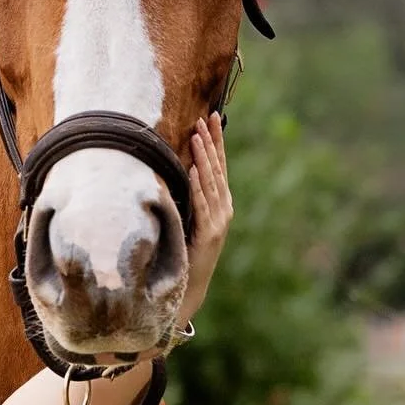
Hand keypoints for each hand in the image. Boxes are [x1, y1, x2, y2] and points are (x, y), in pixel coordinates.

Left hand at [181, 114, 233, 322]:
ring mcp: (218, 222)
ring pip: (211, 183)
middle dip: (212, 143)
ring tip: (197, 136)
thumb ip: (191, 196)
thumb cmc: (186, 250)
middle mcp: (223, 209)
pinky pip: (202, 204)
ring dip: (204, 158)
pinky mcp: (208, 234)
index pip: (219, 166)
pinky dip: (197, 186)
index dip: (216, 142)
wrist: (190, 285)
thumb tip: (180, 166)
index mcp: (221, 204)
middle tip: (205, 119)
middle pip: (218, 169)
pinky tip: (192, 169)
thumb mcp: (191, 218)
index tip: (212, 118)